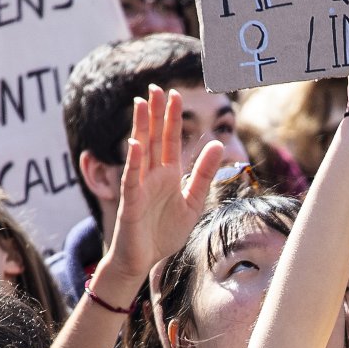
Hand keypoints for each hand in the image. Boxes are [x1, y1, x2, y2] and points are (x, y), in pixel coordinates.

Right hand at [102, 86, 222, 288]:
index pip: (170, 140)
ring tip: (141, 103)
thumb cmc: (164, 232)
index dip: (172, 118)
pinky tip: (136, 144)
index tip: (175, 93)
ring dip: (141, 128)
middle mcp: (152, 175)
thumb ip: (204, 173)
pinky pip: (132, 179)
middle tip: (156, 87)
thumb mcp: (193, 201)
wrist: (144, 260)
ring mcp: (140, 186)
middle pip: (154, 138)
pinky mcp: (131, 202)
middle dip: (155, 114)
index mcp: (168, 175)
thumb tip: (217, 143)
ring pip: (141, 152)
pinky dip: (134, 162)